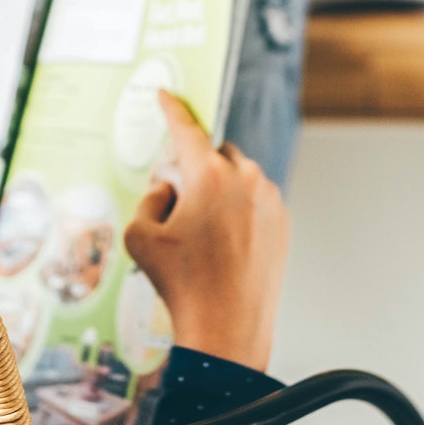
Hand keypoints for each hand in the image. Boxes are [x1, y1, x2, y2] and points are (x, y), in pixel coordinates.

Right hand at [122, 90, 290, 371]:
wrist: (228, 329)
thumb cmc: (182, 284)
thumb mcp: (140, 237)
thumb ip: (149, 198)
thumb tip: (167, 187)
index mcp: (209, 175)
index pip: (186, 129)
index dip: (173, 109)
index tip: (168, 95)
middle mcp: (245, 179)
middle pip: (216, 154)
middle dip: (197, 168)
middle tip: (180, 201)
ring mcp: (270, 200)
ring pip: (238, 177)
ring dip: (220, 191)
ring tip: (202, 235)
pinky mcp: (283, 223)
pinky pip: (256, 201)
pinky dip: (239, 211)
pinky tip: (224, 245)